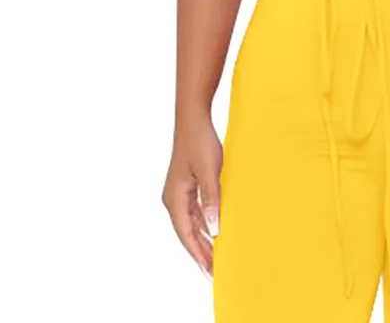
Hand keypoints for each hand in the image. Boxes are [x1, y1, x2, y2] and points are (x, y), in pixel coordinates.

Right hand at [161, 113, 222, 281]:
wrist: (193, 118)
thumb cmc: (199, 141)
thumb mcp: (210, 171)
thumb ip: (212, 199)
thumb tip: (214, 228)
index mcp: (174, 198)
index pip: (186, 234)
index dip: (198, 254)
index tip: (210, 271)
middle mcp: (173, 199)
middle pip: (187, 232)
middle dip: (201, 251)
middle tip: (216, 271)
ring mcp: (179, 192)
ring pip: (191, 223)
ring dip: (203, 238)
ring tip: (216, 256)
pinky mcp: (187, 185)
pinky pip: (195, 211)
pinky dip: (204, 223)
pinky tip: (215, 231)